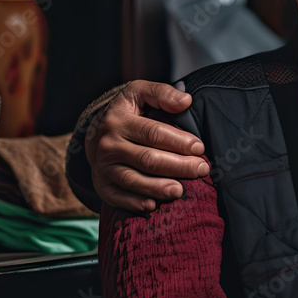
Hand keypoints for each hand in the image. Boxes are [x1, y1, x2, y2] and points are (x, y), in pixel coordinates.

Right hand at [86, 80, 206, 211]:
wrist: (95, 130)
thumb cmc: (127, 111)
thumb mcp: (139, 92)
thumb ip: (162, 94)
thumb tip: (186, 101)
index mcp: (119, 121)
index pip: (153, 133)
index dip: (178, 141)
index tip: (199, 148)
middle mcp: (108, 145)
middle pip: (147, 159)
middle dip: (177, 166)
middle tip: (201, 170)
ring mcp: (103, 167)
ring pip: (132, 180)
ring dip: (157, 188)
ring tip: (180, 191)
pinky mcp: (101, 184)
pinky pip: (117, 197)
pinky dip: (134, 203)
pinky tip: (152, 205)